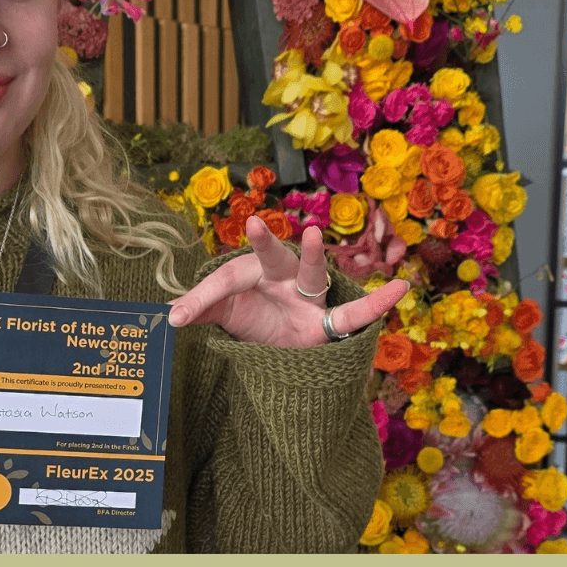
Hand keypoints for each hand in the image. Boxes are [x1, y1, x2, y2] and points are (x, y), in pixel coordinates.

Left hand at [166, 217, 408, 348]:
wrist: (278, 342)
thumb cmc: (249, 315)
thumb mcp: (220, 314)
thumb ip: (198, 308)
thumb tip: (165, 315)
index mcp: (248, 274)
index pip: (223, 282)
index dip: (199, 299)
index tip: (176, 317)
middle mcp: (279, 277)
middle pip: (272, 257)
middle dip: (264, 243)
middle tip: (251, 223)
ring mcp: (306, 296)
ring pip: (313, 273)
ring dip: (316, 256)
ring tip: (315, 235)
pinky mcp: (326, 321)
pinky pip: (353, 314)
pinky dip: (378, 303)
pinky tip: (402, 289)